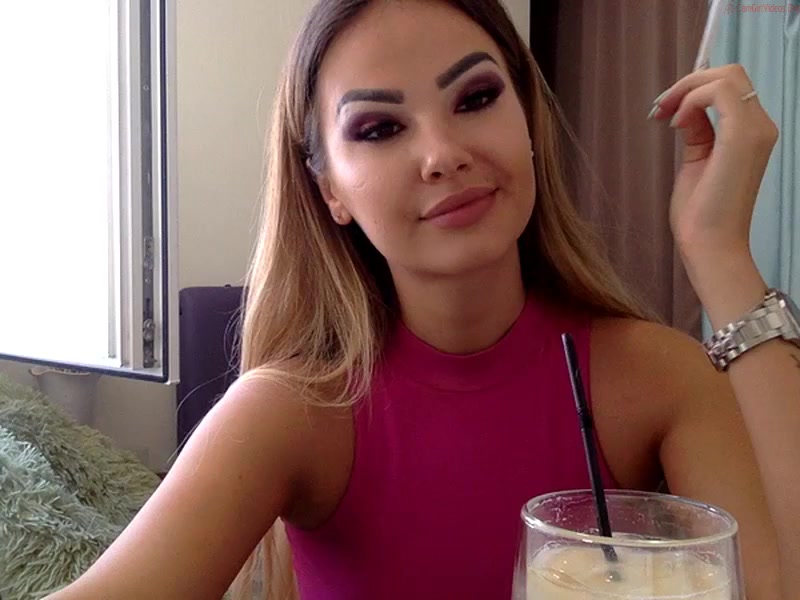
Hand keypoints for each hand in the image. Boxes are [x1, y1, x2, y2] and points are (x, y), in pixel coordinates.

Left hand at [649, 64, 778, 268]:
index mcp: (752, 132)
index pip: (729, 88)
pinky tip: (676, 123)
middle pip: (730, 74)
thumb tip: (686, 109)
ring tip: (665, 114)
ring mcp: (756, 129)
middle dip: (687, 83)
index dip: (692, 89)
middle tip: (660, 108)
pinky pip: (719, 91)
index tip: (663, 110)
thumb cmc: (702, 213)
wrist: (710, 244)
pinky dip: (691, 99)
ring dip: (687, 88)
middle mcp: (761, 126)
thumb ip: (698, 132)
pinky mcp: (743, 136)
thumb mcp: (697, 160)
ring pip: (726, 76)